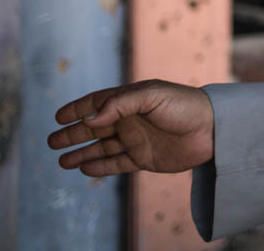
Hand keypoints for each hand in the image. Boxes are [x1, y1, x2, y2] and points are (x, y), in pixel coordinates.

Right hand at [48, 79, 213, 176]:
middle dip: (72, 134)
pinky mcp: (145, 158)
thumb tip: (90, 117)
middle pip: (94, 127)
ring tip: (61, 161)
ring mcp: (136, 140)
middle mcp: (131, 120)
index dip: (77, 109)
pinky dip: (100, 167)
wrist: (213, 129)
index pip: (97, 103)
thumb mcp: (152, 96)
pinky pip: (117, 164)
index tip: (57, 117)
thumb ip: (120, 103)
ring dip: (82, 153)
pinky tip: (84, 169)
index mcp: (131, 100)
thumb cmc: (184, 105)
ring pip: (102, 147)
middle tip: (51, 141)